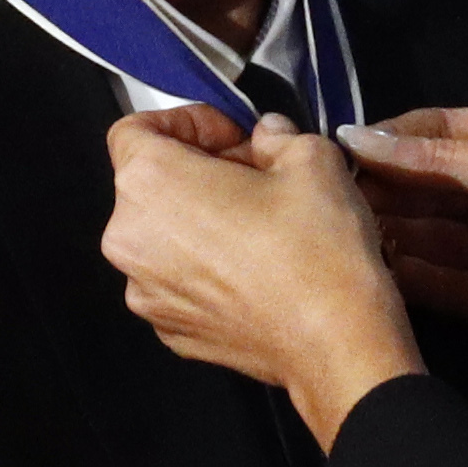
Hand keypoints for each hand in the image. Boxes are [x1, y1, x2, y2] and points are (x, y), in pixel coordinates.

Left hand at [102, 107, 423, 447]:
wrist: (337, 343)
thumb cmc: (317, 254)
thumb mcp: (312, 158)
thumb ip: (277, 135)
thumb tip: (268, 137)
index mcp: (150, 182)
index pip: (136, 129)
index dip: (187, 123)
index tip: (229, 135)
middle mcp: (131, 238)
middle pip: (150, 184)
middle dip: (200, 172)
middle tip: (257, 177)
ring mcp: (145, 291)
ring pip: (163, 235)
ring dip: (202, 221)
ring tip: (262, 226)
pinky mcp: (169, 329)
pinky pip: (178, 281)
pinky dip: (207, 268)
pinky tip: (257, 268)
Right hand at [345, 106, 467, 437]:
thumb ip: (435, 157)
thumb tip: (354, 137)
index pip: (442, 130)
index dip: (391, 139)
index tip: (336, 150)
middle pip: (431, 181)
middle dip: (385, 187)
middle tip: (329, 196)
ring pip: (432, 231)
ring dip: (391, 230)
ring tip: (341, 231)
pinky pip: (442, 280)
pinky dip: (409, 274)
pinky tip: (371, 266)